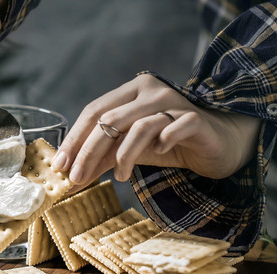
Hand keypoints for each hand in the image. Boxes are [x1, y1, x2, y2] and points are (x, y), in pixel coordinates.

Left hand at [51, 73, 261, 190]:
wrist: (215, 143)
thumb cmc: (168, 144)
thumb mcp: (129, 150)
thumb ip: (102, 157)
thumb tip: (69, 178)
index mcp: (130, 92)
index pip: (94, 111)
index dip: (75, 139)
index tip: (60, 166)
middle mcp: (150, 91)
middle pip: (110, 120)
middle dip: (89, 152)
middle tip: (78, 179)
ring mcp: (174, 103)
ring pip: (139, 126)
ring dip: (123, 155)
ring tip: (119, 177)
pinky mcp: (196, 119)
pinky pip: (175, 127)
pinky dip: (164, 141)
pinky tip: (159, 152)